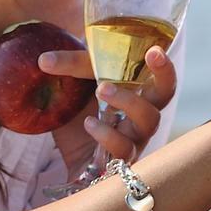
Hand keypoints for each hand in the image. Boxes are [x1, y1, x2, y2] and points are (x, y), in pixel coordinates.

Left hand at [37, 43, 176, 168]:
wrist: (71, 163)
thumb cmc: (82, 121)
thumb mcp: (76, 92)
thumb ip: (70, 74)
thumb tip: (43, 59)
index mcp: (135, 91)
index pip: (156, 71)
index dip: (161, 61)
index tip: (155, 47)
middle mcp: (143, 113)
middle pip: (167, 93)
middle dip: (164, 73)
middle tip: (152, 55)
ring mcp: (137, 137)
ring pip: (149, 119)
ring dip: (128, 100)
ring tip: (102, 89)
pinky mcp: (124, 160)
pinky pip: (124, 147)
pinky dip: (107, 133)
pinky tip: (89, 123)